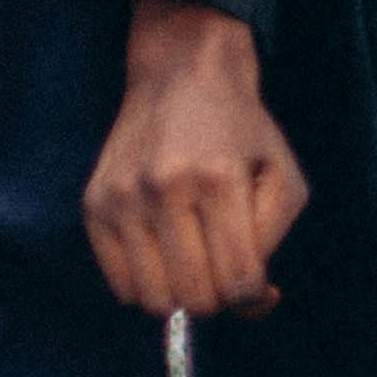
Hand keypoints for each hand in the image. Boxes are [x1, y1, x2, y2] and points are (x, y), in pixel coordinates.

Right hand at [85, 0, 306, 317]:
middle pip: (194, 298)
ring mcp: (123, 197)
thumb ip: (273, 241)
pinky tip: (163, 254)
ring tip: (193, 262)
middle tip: (223, 268)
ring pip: (153, 300)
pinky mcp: (93, 205)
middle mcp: (165, 188)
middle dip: (218, 297)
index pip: (237, 282)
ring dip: (180, 294)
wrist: (182, 76)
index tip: (257, 286)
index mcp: (220, 179)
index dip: (253, 299)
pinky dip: (146, 284)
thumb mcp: (282, 175)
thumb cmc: (242, 132)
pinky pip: (119, 285)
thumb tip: (253, 301)